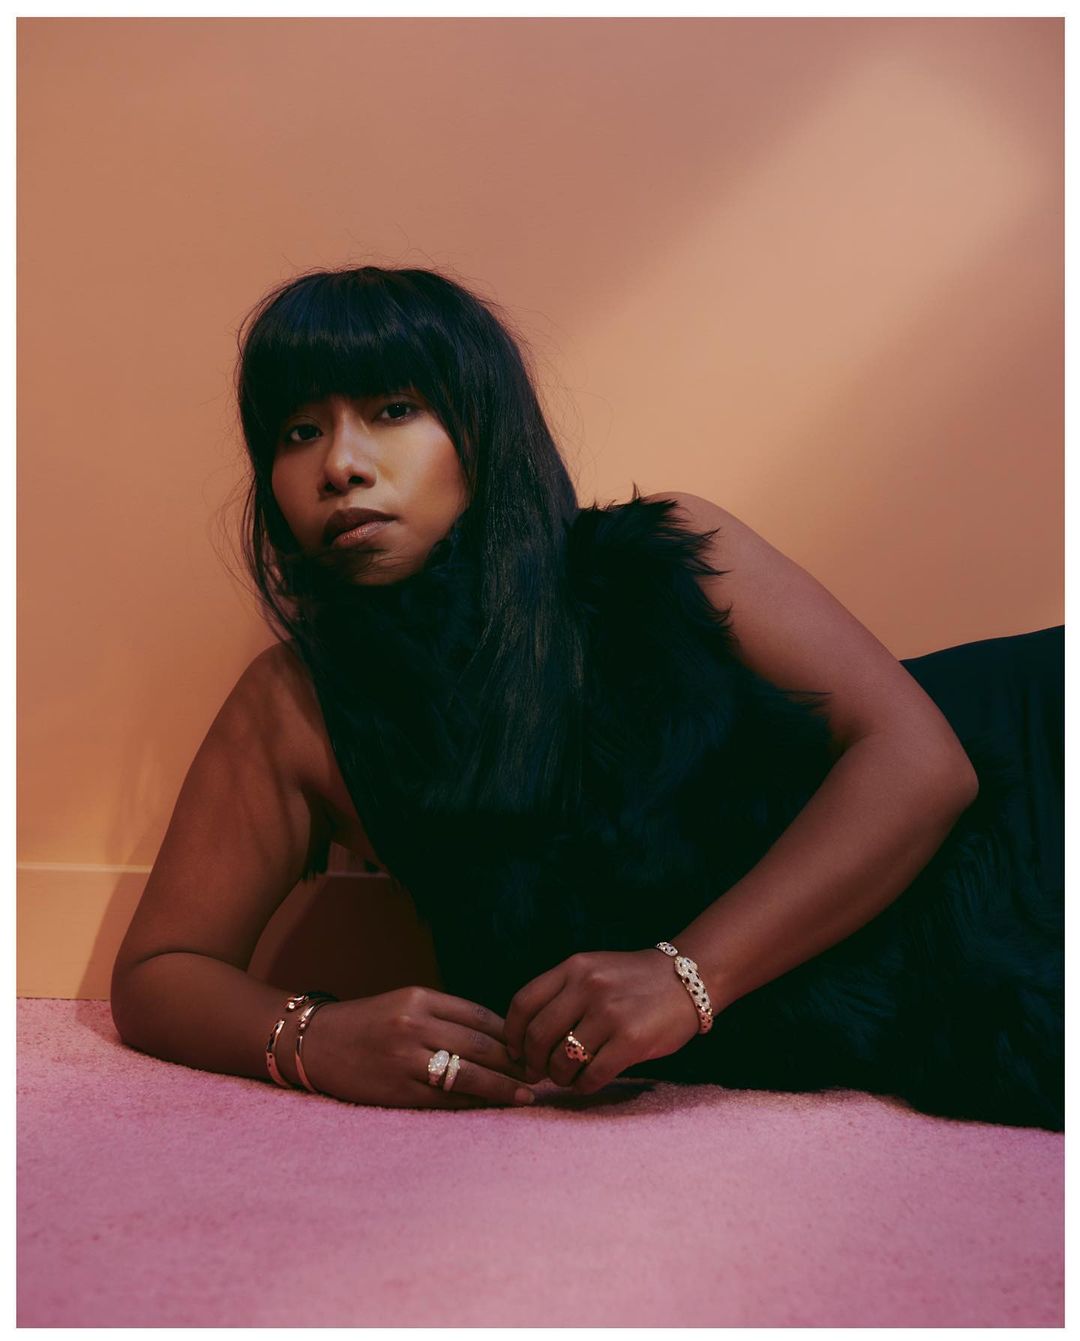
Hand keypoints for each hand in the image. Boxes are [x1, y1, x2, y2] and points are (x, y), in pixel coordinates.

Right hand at [300, 987, 535, 1108]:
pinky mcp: (396, 1090)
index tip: (534, 1047)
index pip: (481, 1016)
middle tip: (541, 1073)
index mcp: (420, 998)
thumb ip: (446, 1016)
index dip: (512, 1035)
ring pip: (469, 1075)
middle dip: (515, 1063)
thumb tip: (498, 1037)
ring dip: (503, 1088)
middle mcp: (415, 1025)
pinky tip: (491, 1108)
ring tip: (527, 1096)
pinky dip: (473, 1104)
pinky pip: (445, 1099)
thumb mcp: (405, 1004)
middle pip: (481, 1046)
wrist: (314, 1043)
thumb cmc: (367, 1023)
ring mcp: (406, 1059)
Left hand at [503, 949, 701, 1095]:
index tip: (518, 1052)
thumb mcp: (594, 970)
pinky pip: (591, 1075)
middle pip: (536, 1036)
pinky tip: (588, 1082)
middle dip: (533, 1063)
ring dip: (559, 1077)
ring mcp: (610, 1013)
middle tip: (540, 1072)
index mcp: (574, 968)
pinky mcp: (631, 1040)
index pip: (523, 1004)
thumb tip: (527, 1039)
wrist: (689, 979)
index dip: (513, 1035)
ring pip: (561, 1060)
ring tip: (567, 1077)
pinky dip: (583, 1086)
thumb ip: (562, 994)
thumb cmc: (634, 982)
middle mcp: (588, 987)